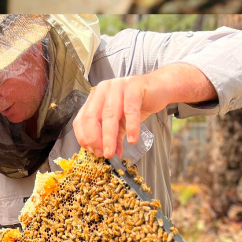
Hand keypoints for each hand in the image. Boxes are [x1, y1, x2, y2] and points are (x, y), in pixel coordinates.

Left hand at [73, 64, 215, 159]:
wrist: (159, 88)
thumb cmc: (137, 104)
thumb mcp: (122, 122)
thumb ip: (115, 136)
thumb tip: (111, 154)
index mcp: (95, 97)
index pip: (82, 118)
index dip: (84, 137)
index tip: (92, 151)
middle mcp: (103, 90)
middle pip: (91, 116)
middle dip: (94, 138)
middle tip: (101, 154)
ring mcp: (117, 86)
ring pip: (109, 114)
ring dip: (109, 136)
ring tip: (111, 152)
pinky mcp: (134, 87)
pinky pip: (130, 109)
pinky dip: (131, 126)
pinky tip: (132, 140)